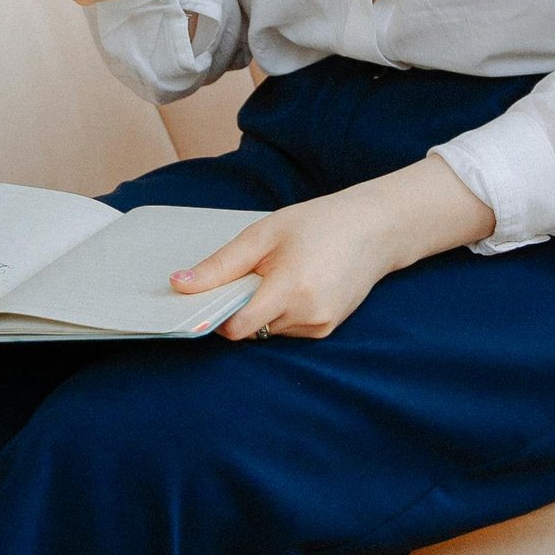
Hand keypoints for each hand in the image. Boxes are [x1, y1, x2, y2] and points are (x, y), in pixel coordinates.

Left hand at [173, 156, 495, 339]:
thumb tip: (179, 286)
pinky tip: (298, 283)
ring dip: (263, 309)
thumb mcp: (263, 235)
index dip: (217, 315)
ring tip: (283, 272)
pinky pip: (287, 328)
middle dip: (241, 305)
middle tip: (255, 271)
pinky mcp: (326, 329)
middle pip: (250, 329)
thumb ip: (220, 266)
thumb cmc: (318, 224)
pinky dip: (281, 311)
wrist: (375, 228)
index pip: (237, 327)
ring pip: (267, 330)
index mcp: (290, 289)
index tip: (211, 295)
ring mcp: (320, 325)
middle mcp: (308, 314)